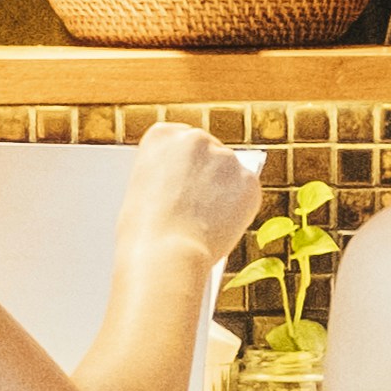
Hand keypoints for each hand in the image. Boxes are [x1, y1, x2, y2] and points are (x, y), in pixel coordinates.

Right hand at [118, 121, 263, 273]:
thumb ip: (167, 178)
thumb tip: (189, 187)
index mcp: (162, 135)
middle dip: (207, 175)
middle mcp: (194, 137)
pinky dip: (240, 211)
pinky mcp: (249, 180)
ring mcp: (225, 156)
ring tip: (205, 224)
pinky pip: (247, 194)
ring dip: (224, 194)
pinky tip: (221, 227)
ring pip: (229, 174)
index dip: (183, 165)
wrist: (162, 255)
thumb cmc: (143, 234)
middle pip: (208, 151)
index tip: (183, 181)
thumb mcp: (141, 191)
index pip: (179, 139)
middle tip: (199, 205)